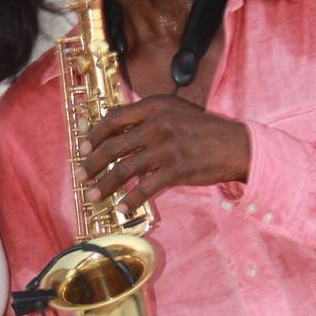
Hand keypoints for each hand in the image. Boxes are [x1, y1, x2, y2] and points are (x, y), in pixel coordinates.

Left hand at [76, 95, 249, 211]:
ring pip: (125, 168)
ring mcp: (167, 147)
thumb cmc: (202, 129)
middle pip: (114, 145)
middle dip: (92, 163)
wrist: (236, 145)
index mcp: (154, 106)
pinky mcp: (177, 169)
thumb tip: (117, 132)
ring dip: (105, 184)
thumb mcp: (174, 112)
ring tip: (93, 196)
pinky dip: (131, 200)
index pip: (114, 118)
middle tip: (80, 176)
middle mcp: (157, 123)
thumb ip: (148, 117)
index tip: (83, 148)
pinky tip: (122, 208)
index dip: (95, 134)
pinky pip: (146, 187)